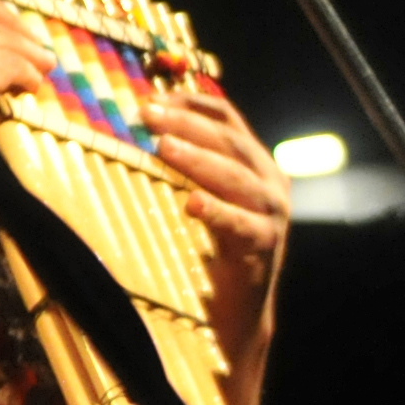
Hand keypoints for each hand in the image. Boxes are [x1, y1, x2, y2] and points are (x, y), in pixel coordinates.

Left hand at [150, 82, 289, 286]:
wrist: (236, 307)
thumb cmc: (208, 245)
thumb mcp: (198, 195)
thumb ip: (181, 164)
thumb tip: (133, 127)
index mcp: (253, 161)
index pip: (226, 117)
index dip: (190, 103)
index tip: (152, 98)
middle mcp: (268, 181)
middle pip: (229, 141)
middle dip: (187, 124)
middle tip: (148, 115)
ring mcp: (271, 213)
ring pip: (236, 177)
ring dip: (199, 159)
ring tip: (164, 147)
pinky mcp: (265, 245)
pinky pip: (240, 224)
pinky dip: (217, 212)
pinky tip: (193, 204)